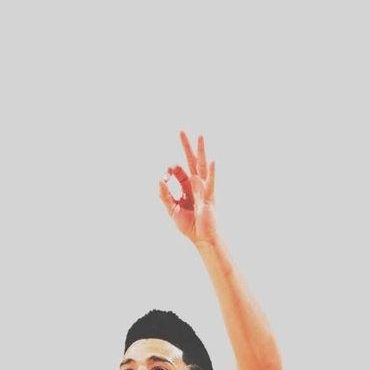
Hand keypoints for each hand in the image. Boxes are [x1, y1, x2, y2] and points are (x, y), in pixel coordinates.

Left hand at [158, 130, 217, 245]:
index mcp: (187, 187)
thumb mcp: (172, 210)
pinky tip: (211, 161)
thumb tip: (158, 180)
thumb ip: (164, 196)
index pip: (178, 172)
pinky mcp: (209, 197)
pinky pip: (210, 183)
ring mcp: (204, 188)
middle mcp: (196, 184)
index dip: (170, 171)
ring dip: (201, 151)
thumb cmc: (189, 225)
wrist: (201, 238)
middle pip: (191, 161)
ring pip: (201, 166)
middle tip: (181, 130)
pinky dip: (211, 172)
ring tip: (200, 136)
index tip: (164, 177)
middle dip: (186, 146)